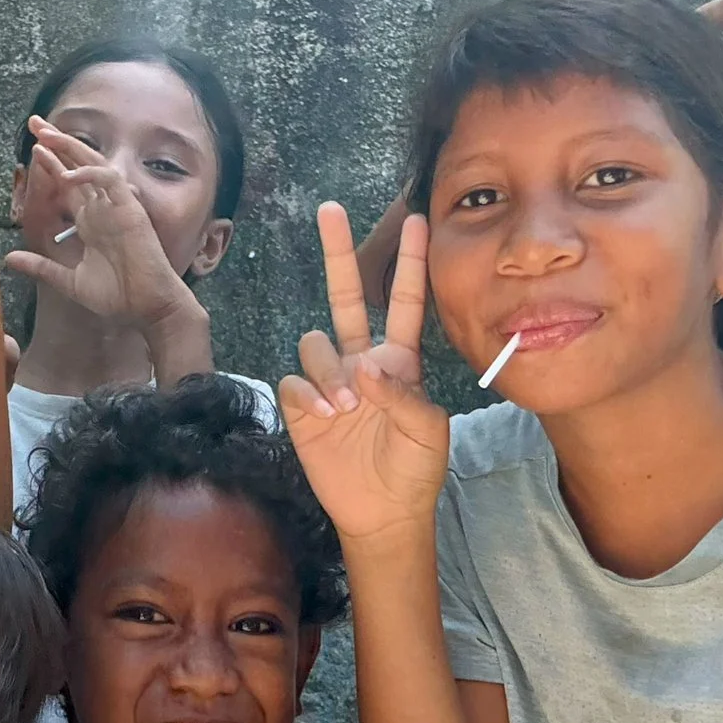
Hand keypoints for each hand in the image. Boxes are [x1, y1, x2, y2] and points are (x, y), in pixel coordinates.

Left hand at [3, 116, 207, 341]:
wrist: (147, 308)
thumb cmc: (117, 297)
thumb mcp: (69, 282)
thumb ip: (41, 268)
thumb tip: (9, 259)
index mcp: (91, 221)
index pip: (68, 183)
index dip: (50, 163)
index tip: (31, 147)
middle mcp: (103, 208)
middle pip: (79, 164)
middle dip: (57, 141)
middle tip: (34, 122)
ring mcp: (117, 206)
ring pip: (94, 164)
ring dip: (71, 147)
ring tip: (46, 134)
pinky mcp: (130, 210)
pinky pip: (110, 181)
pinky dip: (91, 174)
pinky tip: (69, 174)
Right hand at [279, 202, 450, 543]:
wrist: (383, 512)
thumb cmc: (415, 469)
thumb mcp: (428, 432)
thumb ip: (403, 395)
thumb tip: (366, 367)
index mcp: (400, 362)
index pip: (404, 303)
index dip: (410, 263)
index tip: (418, 220)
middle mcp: (361, 361)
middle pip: (345, 297)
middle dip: (338, 253)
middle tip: (330, 210)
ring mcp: (330, 382)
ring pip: (314, 342)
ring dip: (327, 369)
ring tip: (344, 407)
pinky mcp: (302, 407)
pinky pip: (293, 380)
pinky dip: (307, 394)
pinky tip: (325, 417)